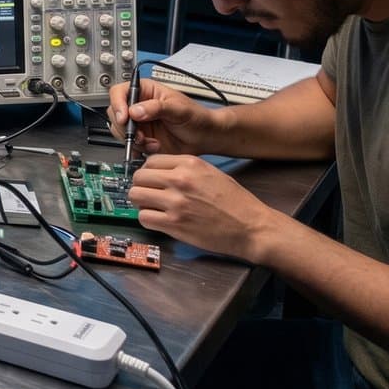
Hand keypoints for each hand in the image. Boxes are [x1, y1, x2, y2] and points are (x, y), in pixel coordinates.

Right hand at [109, 77, 216, 155]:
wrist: (204, 138)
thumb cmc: (196, 117)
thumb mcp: (179, 109)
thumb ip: (157, 108)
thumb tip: (135, 111)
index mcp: (146, 91)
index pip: (120, 92)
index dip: (118, 104)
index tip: (125, 118)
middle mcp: (138, 106)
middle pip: (116, 113)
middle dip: (125, 127)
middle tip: (139, 135)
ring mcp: (139, 123)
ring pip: (120, 130)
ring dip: (133, 140)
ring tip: (150, 142)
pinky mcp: (141, 138)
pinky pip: (128, 144)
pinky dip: (137, 148)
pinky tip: (152, 147)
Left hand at [128, 154, 282, 261]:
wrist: (252, 227)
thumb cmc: (236, 202)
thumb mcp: (211, 173)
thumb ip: (185, 169)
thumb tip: (161, 172)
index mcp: (190, 164)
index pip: (150, 161)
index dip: (148, 172)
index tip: (151, 180)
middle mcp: (180, 180)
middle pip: (138, 178)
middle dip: (141, 186)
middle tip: (149, 195)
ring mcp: (176, 202)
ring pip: (136, 196)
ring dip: (141, 203)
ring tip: (153, 208)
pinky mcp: (174, 224)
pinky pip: (144, 218)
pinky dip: (147, 219)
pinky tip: (159, 220)